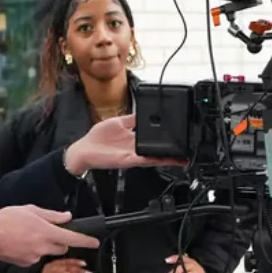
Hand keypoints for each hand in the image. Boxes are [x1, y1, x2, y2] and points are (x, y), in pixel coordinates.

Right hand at [0, 205, 99, 267]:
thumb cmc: (6, 219)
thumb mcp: (31, 210)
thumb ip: (52, 215)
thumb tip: (67, 217)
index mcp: (46, 232)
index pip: (72, 238)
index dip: (86, 241)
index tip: (95, 242)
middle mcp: (43, 247)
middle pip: (62, 247)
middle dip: (60, 241)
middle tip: (47, 231)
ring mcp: (35, 257)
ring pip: (48, 253)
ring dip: (45, 246)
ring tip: (28, 236)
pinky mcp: (26, 263)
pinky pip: (36, 258)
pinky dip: (33, 252)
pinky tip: (22, 244)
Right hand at [38, 258, 91, 272]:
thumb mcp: (47, 266)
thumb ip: (58, 265)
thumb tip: (70, 266)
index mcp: (53, 263)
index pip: (66, 261)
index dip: (76, 262)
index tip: (85, 263)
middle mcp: (52, 268)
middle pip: (67, 268)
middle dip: (78, 270)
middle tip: (89, 272)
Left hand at [64, 114, 183, 174]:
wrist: (84, 150)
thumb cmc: (97, 138)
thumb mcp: (118, 122)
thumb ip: (132, 119)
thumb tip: (143, 111)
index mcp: (134, 138)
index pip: (153, 137)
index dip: (166, 137)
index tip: (178, 134)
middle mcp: (136, 148)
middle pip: (158, 149)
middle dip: (173, 150)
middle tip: (187, 147)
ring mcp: (133, 155)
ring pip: (155, 157)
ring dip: (169, 157)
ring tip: (182, 156)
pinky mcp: (128, 160)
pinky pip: (145, 160)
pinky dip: (156, 159)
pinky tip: (166, 158)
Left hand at [166, 255, 208, 272]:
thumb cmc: (195, 269)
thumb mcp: (189, 263)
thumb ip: (181, 261)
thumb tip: (167, 259)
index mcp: (189, 260)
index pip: (181, 258)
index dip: (174, 258)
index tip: (166, 260)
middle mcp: (193, 266)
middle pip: (183, 268)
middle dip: (175, 272)